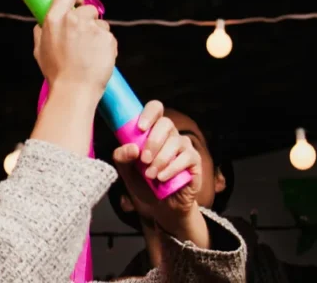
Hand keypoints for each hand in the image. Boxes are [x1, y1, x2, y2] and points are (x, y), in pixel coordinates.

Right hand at [33, 0, 115, 99]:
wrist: (75, 91)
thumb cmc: (57, 73)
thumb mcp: (39, 50)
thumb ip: (41, 31)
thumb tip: (43, 23)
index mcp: (55, 18)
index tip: (77, 3)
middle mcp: (74, 19)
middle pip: (88, 8)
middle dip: (88, 20)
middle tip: (83, 39)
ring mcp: (93, 28)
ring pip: (101, 24)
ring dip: (97, 34)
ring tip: (89, 53)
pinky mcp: (108, 38)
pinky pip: (108, 37)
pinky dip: (105, 46)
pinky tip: (97, 58)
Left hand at [112, 101, 206, 244]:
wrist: (161, 208)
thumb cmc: (144, 185)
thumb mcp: (127, 173)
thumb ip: (122, 158)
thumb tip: (131, 148)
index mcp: (152, 131)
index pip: (155, 109)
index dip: (149, 114)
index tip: (140, 128)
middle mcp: (170, 134)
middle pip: (166, 123)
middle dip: (153, 142)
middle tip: (143, 161)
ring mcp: (184, 146)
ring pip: (175, 142)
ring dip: (160, 160)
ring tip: (151, 176)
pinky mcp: (194, 160)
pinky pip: (186, 157)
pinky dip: (172, 168)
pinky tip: (162, 178)